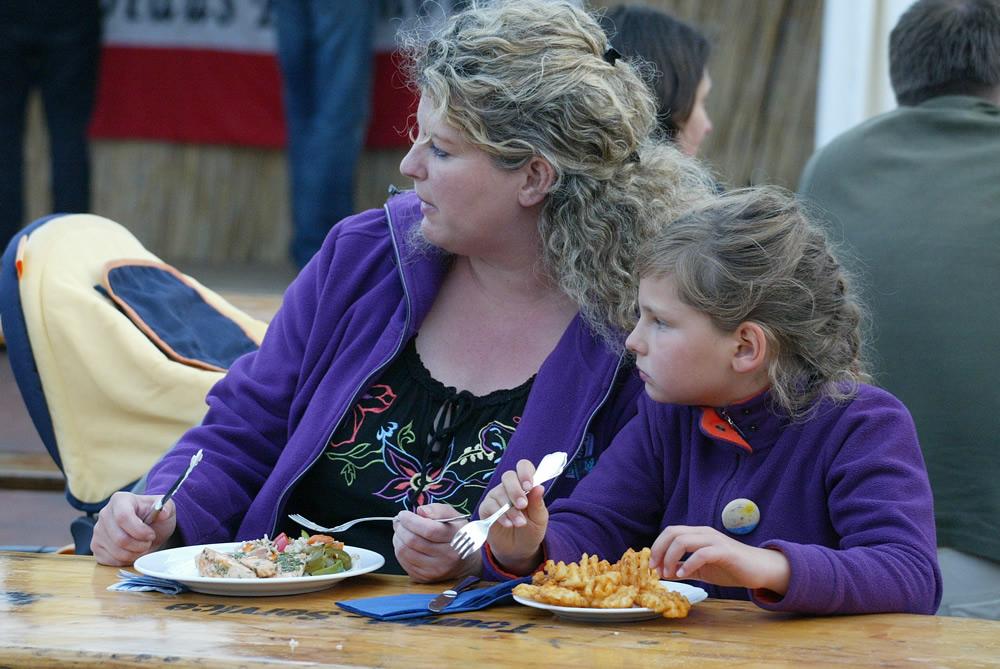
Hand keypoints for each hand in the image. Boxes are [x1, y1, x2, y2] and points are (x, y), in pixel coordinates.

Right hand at [91, 491, 176, 565]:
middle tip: (148, 542)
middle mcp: (104, 514)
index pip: (123, 517)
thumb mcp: (167, 508)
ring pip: (116, 552)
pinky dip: (125, 560)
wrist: (148, 527)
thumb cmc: (155, 516)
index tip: (151, 535)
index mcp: (120, 500)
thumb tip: (163, 513)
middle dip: (139, 545)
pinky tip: (132, 552)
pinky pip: (110, 561)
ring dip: (134, 554)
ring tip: (141, 546)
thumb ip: (167, 508)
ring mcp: (98, 531)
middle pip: (120, 538)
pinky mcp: (96, 546)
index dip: (139, 531)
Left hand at [393, 503, 479, 582]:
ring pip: (404, 552)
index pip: (428, 530)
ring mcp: (435, 570)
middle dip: (401, 528)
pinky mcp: (425, 578)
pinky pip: (403, 563)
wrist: (465, 560)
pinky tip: (404, 543)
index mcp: (456, 539)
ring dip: (397, 538)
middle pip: (413, 541)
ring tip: (401, 531)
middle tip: (399, 522)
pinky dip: (399, 550)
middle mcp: (446, 557)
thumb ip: (437, 510)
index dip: (411, 520)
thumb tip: (420, 511)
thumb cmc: (457, 534)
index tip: (403, 514)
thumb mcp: (453, 516)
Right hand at [480, 459, 546, 574]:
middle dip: (516, 490)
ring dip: (510, 509)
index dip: (525, 472)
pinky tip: (509, 524)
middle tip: (522, 505)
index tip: (529, 486)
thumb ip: (538, 503)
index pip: (523, 467)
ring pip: (499, 492)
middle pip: (508, 476)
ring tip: (520, 523)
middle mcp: (510, 487)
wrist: (519, 549)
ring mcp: (497, 496)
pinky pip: (490, 506)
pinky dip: (501, 516)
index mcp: (525, 484)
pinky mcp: (487, 508)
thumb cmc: (531, 530)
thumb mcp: (539, 518)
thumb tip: (539, 486)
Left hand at [651, 525, 789, 594]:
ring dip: (670, 558)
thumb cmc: (731, 567)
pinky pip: (701, 554)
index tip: (652, 566)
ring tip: (669, 574)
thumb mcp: (701, 569)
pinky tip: (682, 575)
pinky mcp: (724, 551)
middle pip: (672, 532)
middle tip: (655, 569)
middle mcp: (704, 533)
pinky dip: (688, 564)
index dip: (657, 547)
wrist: (759, 570)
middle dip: (659, 550)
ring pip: (683, 540)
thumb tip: (663, 572)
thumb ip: (684, 568)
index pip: (670, 532)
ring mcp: (714, 540)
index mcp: (697, 534)